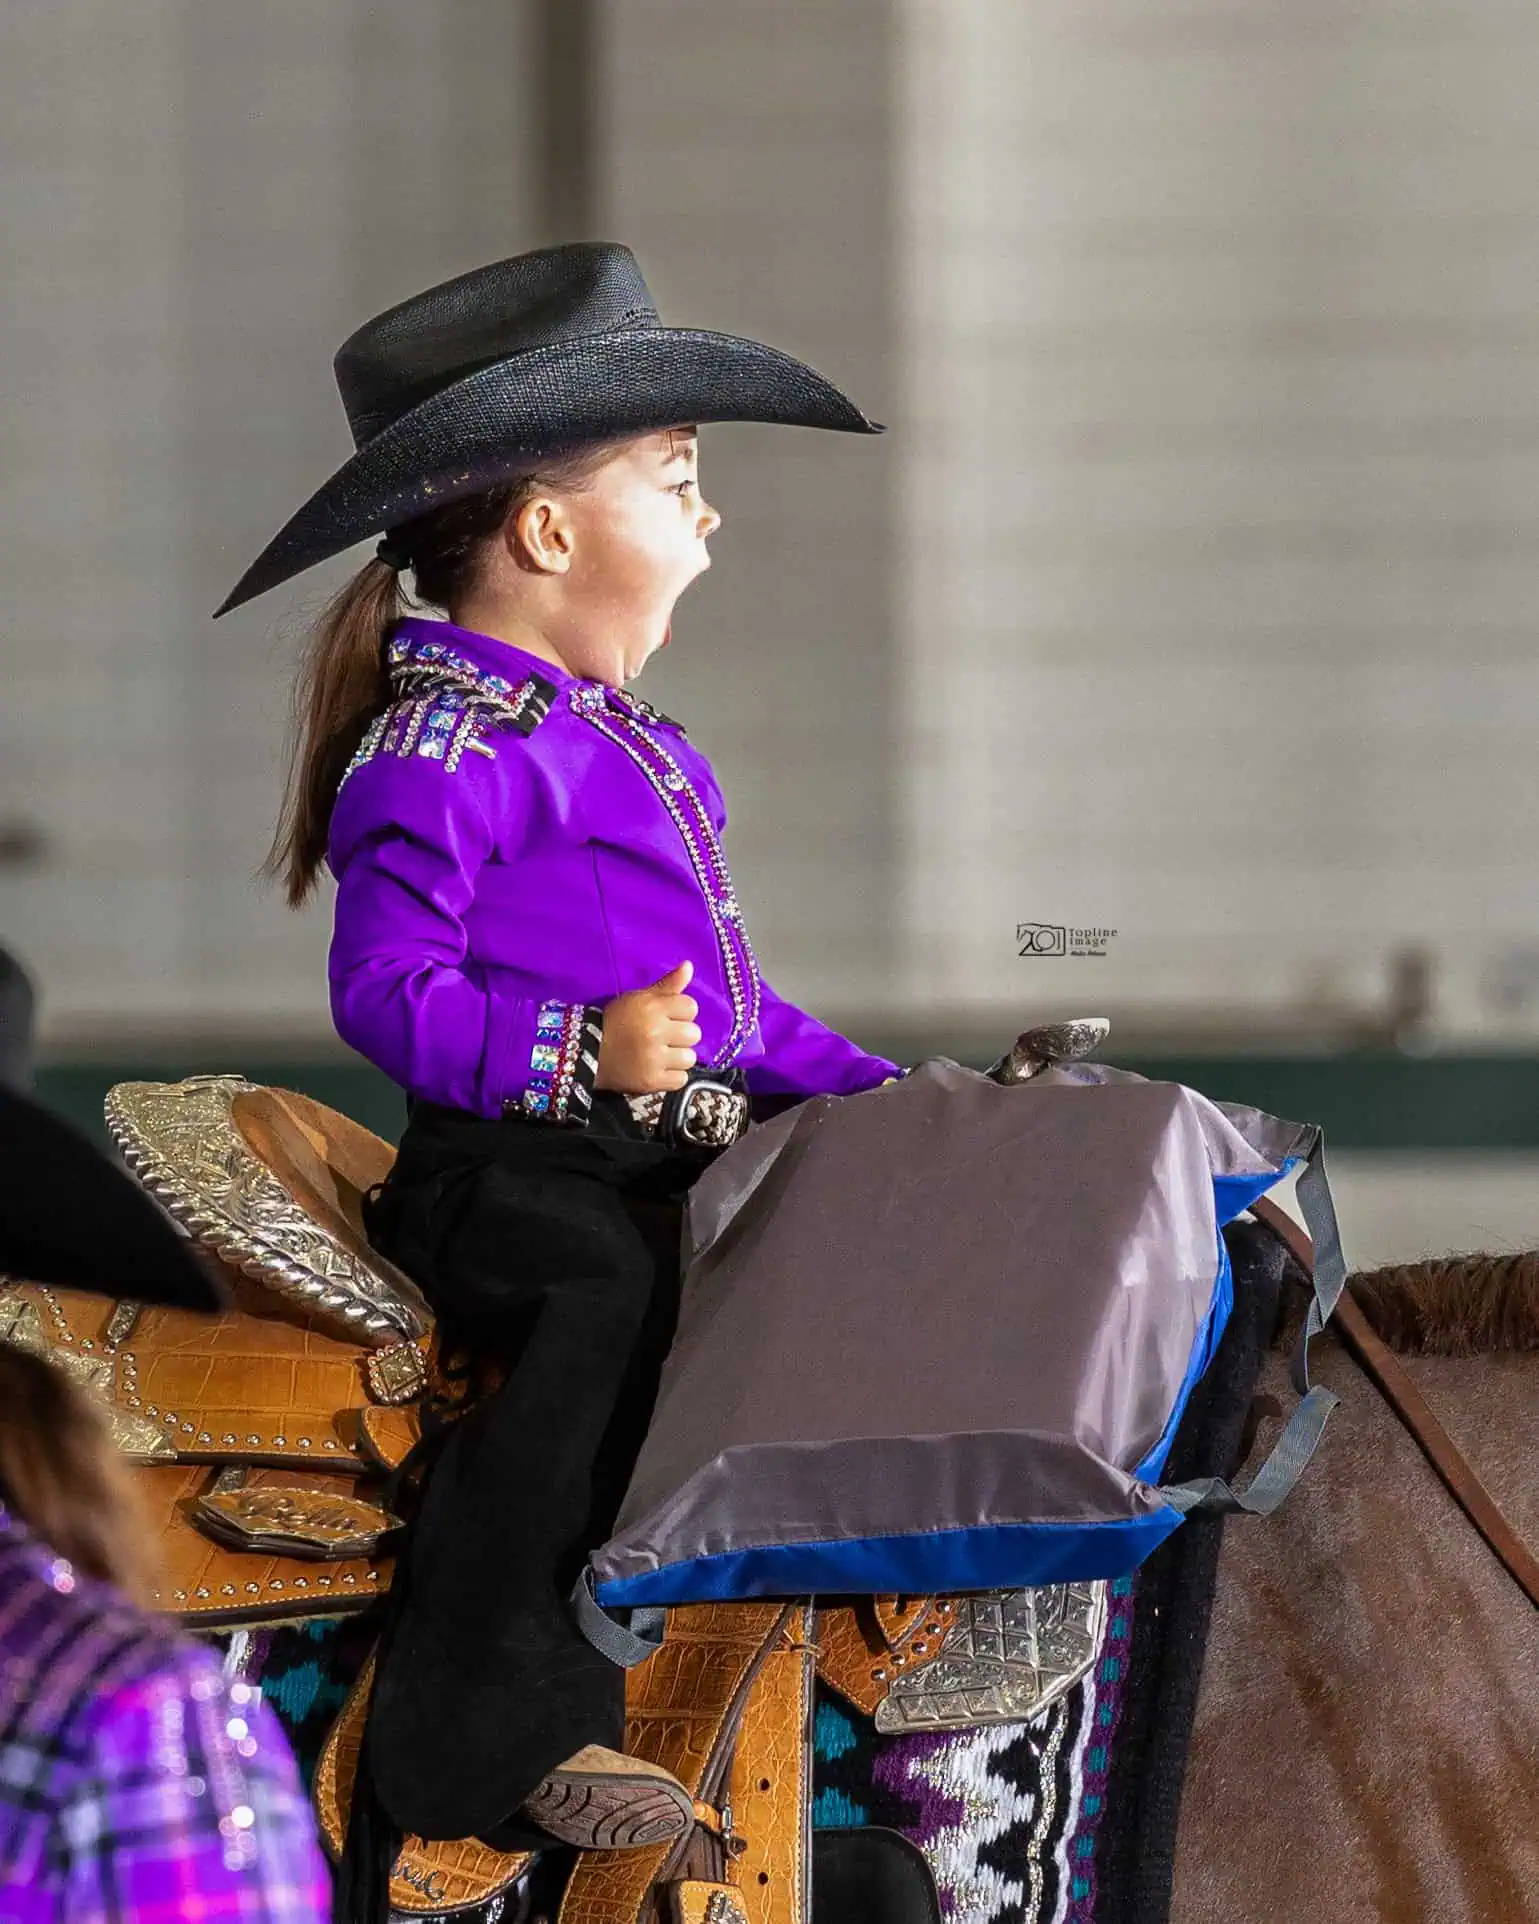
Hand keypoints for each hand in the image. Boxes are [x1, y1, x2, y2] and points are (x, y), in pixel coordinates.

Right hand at [595, 960, 701, 1093]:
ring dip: (678, 1057)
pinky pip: (681, 1079)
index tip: (668, 1017)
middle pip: (694, 1033)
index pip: (691, 1007)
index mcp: (652, 1008)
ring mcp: (654, 1059)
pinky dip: (673, 1076)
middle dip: (681, 1035)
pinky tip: (660, 1069)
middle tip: (664, 1037)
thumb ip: (667, 985)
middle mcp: (655, 1032)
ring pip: (690, 1058)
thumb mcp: (638, 998)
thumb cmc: (616, 1021)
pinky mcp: (651, 1081)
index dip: (681, 1012)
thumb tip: (689, 966)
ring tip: (662, 1055)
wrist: (587, 1052)